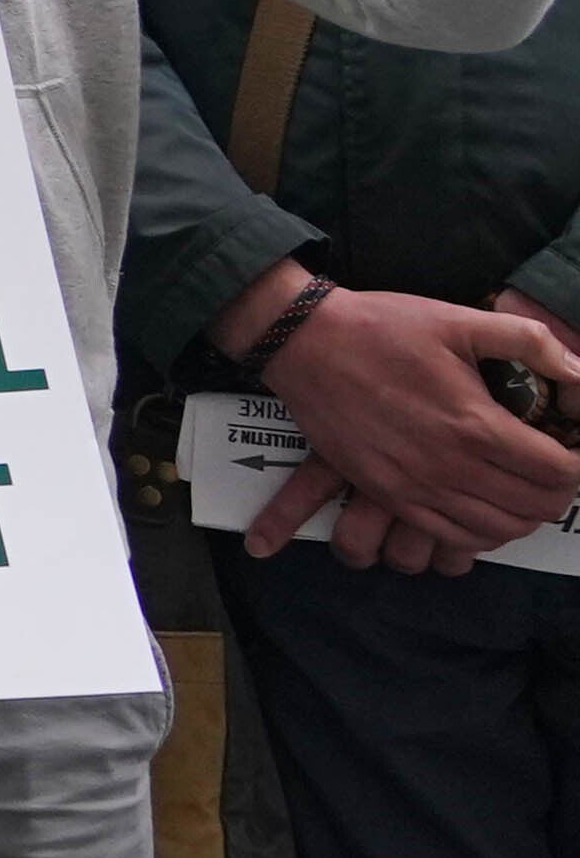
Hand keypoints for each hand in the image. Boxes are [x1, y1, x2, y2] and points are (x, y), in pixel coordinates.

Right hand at [232, 276, 579, 568]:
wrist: (304, 344)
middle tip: (558, 467)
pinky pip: (454, 537)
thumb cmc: (382, 329)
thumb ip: (528, 340)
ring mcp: (418, 487)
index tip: (576, 448)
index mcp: (477, 424)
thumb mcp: (459, 320)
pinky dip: (484, 532)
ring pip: (500, 530)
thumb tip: (578, 371)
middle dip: (560, 490)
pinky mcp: (390, 495)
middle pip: (536, 506)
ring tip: (526, 488)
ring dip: (526, 515)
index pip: (559, 470)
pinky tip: (487, 508)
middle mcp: (451, 467)